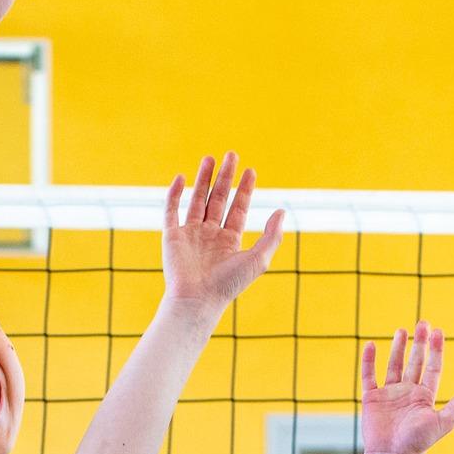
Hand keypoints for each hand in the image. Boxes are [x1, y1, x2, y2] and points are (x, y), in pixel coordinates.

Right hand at [161, 153, 284, 321]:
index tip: (250, 170)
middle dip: (225, 177)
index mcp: (230, 241)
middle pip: (219, 199)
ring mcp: (190, 234)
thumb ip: (272, 235)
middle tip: (231, 155)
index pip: (239, 208)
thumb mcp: (259, 258)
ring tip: (210, 158)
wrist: (198, 299)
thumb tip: (281, 210)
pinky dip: (174, 193)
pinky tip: (181, 177)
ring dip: (203, 179)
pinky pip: (171, 210)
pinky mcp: (172, 236)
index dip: (245, 189)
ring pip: (197, 199)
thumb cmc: (229, 283)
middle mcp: (210, 235)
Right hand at [358, 322, 453, 453]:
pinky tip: (372, 345)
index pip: (432, 367)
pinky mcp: (372, 399)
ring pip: (394, 365)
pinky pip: (369, 376)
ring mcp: (389, 394)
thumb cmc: (418, 442)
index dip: (436, 349)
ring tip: (402, 330)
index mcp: (425, 396)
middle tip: (422, 323)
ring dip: (398, 348)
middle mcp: (408, 392)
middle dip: (419, 343)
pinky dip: (369, 361)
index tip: (438, 331)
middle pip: (415, 362)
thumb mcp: (444, 422)